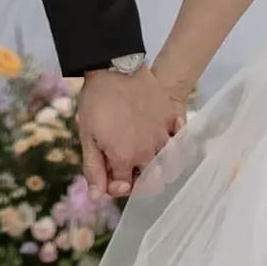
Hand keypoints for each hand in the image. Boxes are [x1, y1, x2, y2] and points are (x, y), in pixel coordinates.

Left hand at [75, 68, 183, 203]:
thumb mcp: (87, 136)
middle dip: (140, 180)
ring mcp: (163, 134)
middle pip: (151, 181)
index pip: (125, 186)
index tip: (108, 172)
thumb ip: (94, 169)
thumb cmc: (96, 102)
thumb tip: (97, 198)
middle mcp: (148, 151)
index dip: (114, 183)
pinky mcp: (172, 117)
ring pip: (167, 164)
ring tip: (144, 153)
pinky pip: (179, 140)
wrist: (114, 66)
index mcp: (125, 158)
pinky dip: (173, 144)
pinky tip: (163, 139)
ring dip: (156, 164)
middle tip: (127, 166)